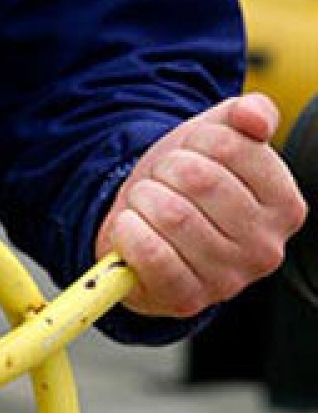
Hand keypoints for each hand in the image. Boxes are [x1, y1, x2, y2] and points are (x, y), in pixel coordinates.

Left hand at [96, 94, 306, 317]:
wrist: (144, 227)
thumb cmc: (186, 181)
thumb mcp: (217, 136)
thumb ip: (248, 113)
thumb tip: (253, 117)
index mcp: (285, 205)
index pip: (228, 146)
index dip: (193, 142)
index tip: (188, 155)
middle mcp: (266, 248)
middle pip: (197, 179)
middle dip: (164, 171)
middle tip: (160, 183)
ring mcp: (228, 280)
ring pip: (172, 216)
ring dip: (142, 200)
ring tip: (146, 205)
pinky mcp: (186, 300)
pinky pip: (151, 255)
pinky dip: (128, 231)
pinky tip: (130, 227)